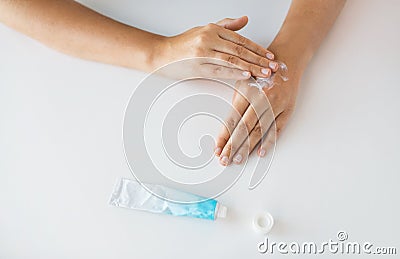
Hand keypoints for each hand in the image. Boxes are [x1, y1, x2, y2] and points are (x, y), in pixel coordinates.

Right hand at [156, 16, 278, 79]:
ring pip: (232, 60)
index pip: (241, 40)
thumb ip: (227, 26)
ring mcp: (203, 52)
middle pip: (240, 51)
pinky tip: (246, 76)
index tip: (269, 56)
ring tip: (264, 73)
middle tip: (273, 67)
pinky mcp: (198, 66)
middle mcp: (209, 39)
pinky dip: (234, 73)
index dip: (257, 49)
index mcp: (213, 29)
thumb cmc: (184, 44)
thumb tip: (245, 19)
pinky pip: (220, 70)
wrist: (162, 53)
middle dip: (259, 60)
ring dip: (251, 68)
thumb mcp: (205, 29)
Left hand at [214, 59, 300, 165]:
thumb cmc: (261, 73)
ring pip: (259, 131)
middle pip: (244, 128)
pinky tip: (260, 153)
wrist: (287, 60)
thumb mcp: (244, 82)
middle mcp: (261, 99)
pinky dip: (269, 141)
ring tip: (238, 160)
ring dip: (247, 147)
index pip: (232, 119)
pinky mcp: (287, 110)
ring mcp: (275, 106)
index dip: (224, 136)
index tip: (217, 149)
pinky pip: (277, 128)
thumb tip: (228, 127)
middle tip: (224, 160)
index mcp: (247, 92)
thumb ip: (237, 103)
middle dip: (233, 146)